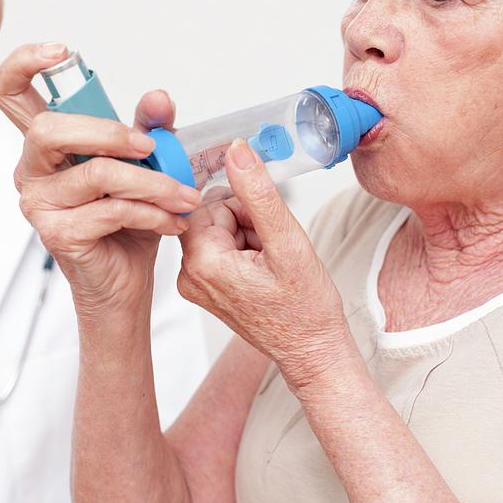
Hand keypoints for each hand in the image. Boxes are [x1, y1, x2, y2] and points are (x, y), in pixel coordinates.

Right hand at [0, 42, 200, 322]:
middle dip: (108, 131)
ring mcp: (39, 204)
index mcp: (46, 145)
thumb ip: (147, 127)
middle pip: (49, 128)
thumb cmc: (126, 222)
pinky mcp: (58, 235)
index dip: (25, 63)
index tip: (63, 52)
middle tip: (149, 146)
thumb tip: (159, 97)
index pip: (9, 92)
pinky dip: (153, 213)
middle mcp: (32, 170)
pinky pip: (111, 210)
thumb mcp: (142, 164)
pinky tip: (173, 220)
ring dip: (152, 182)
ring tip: (184, 196)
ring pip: (96, 173)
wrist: (125, 281)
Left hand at [177, 138, 351, 388]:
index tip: (264, 217)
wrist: (312, 351)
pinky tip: (267, 268)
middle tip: (274, 244)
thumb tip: (236, 151)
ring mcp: (197, 284)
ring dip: (249, 232)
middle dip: (247, 218)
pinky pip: (221, 247)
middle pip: (211, 214)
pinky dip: (246, 247)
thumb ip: (258, 193)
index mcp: (202, 263)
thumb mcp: (287, 242)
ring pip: (219, 228)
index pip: (207, 202)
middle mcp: (190, 275)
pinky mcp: (208, 287)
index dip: (241, 203)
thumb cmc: (305, 309)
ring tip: (273, 260)